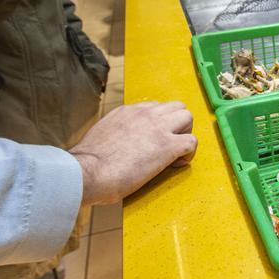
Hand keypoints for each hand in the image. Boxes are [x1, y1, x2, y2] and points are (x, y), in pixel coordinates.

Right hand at [70, 101, 195, 205]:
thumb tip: (115, 146)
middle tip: (169, 144)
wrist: (86, 172)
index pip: (154, 107)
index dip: (158, 124)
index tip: (152, 140)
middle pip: (175, 107)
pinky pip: (192, 142)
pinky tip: (175, 165)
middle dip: (177, 124)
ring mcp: (158, 128)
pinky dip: (188, 154)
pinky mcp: (167, 146)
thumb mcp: (101, 136)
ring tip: (175, 153)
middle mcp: (144, 114)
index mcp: (127, 112)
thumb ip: (113, 134)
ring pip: (187, 117)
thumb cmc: (87, 163)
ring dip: (185, 134)